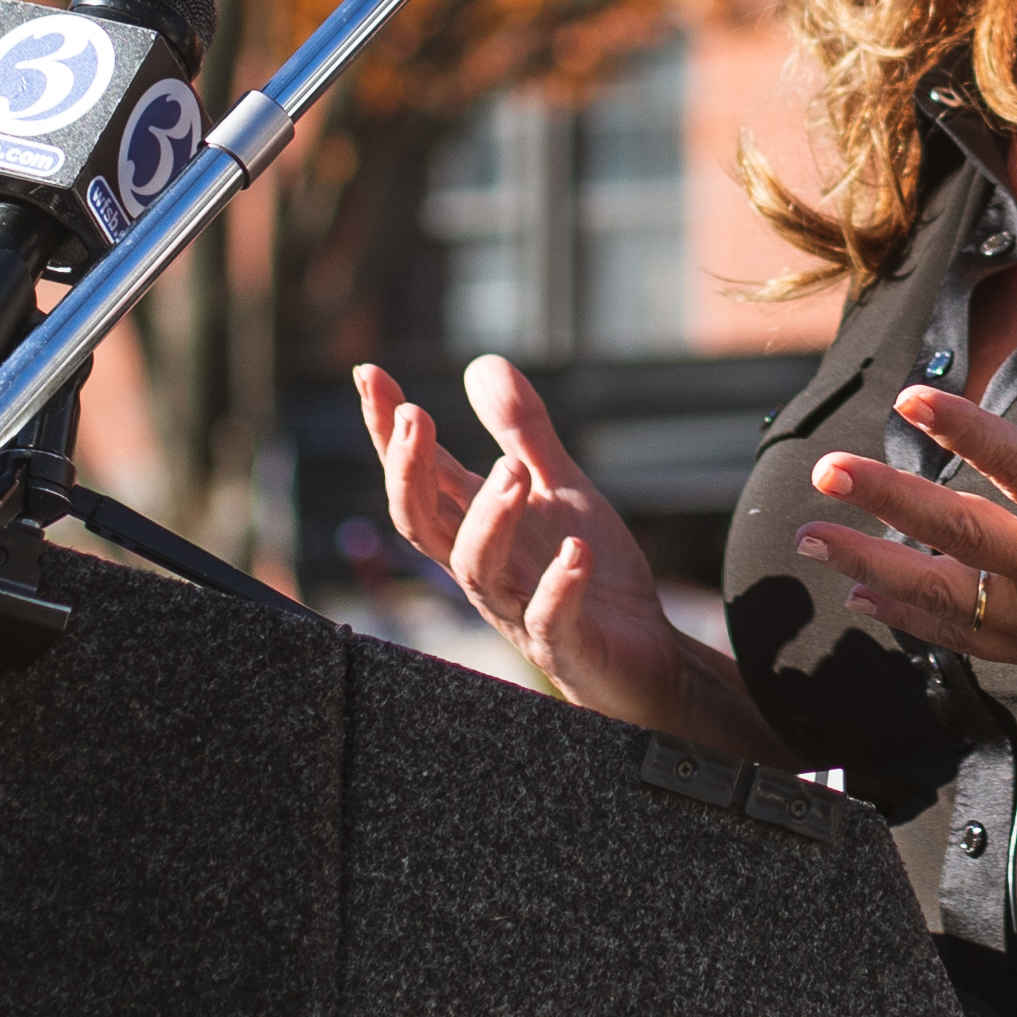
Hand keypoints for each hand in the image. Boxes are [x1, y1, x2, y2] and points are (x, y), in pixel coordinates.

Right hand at [355, 356, 736, 742]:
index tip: (369, 373)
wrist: (647, 654)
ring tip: (511, 471)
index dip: (388, 431)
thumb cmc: (589, 573)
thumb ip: (521, 432)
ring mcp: (518, 610)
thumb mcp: (560, 488)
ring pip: (476, 569)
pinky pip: (549, 619)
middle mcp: (484, 569)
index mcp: (477, 528)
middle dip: (409, 471)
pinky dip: (559, 586)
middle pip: (422, 524)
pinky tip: (576, 551)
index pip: (420, 477)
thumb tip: (480, 363)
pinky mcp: (563, 646)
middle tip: (413, 416)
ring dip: (488, 518)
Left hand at [797, 310, 1016, 728]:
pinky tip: (866, 599)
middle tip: (826, 472)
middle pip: (964, 538)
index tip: (914, 400)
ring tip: (812, 538)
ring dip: (874, 567)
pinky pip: (967, 639)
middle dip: (888, 502)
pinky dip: (912, 620)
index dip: (969, 434)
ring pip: (949, 597)